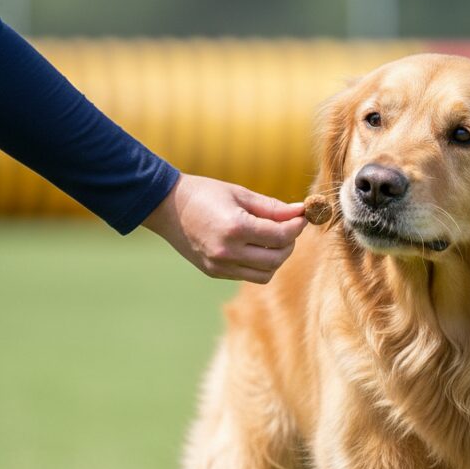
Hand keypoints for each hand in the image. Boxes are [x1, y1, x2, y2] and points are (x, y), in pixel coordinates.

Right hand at [142, 174, 306, 283]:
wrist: (166, 207)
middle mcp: (228, 251)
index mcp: (235, 227)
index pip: (281, 235)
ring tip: (272, 238)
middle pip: (277, 258)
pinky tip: (255, 246)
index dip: (297, 226)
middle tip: (289, 228)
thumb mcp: (240, 194)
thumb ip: (272, 207)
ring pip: (266, 273)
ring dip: (276, 257)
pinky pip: (249, 275)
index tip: (302, 216)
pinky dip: (259, 264)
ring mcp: (220, 265)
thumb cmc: (205, 193)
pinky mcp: (215, 272)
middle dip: (289, 243)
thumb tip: (300, 213)